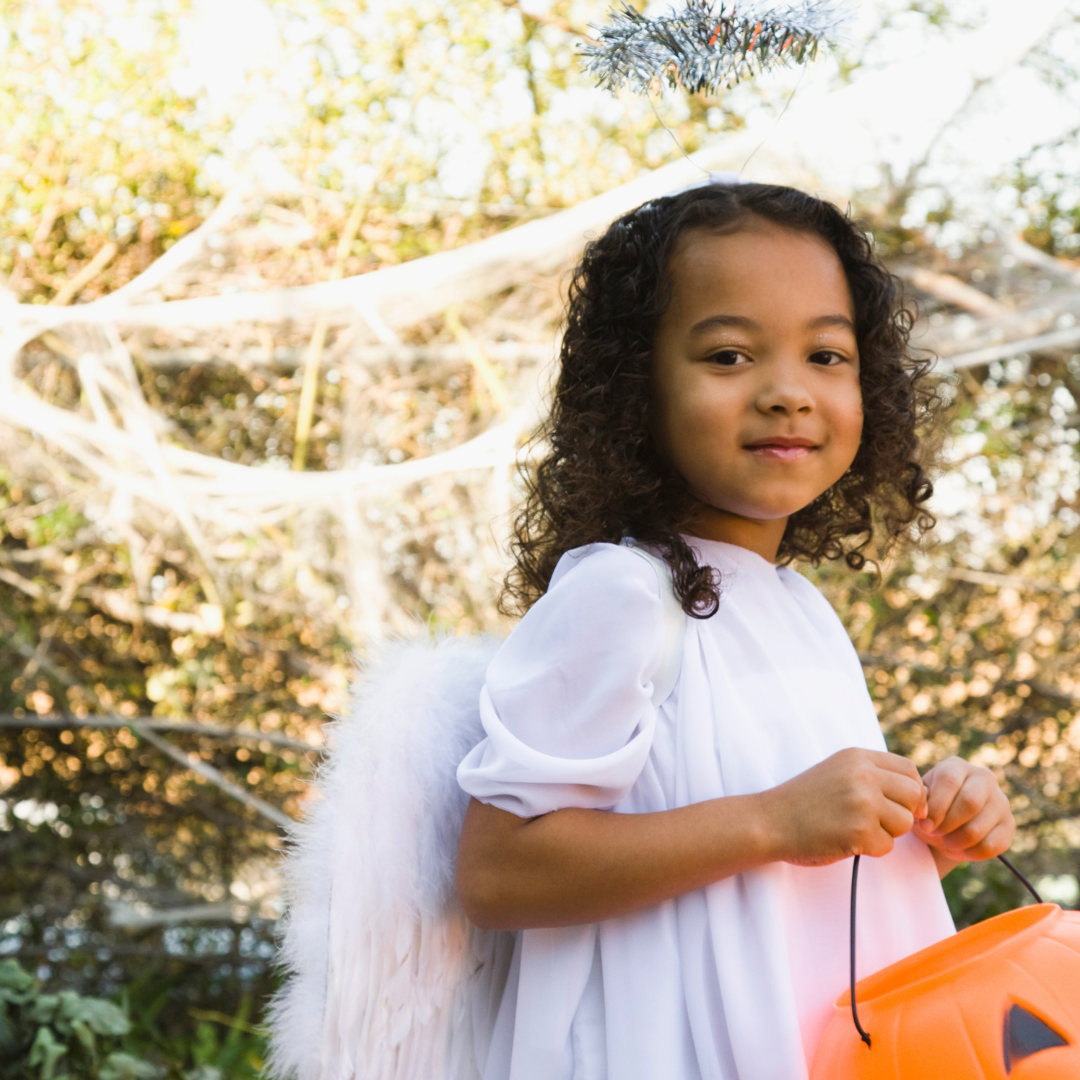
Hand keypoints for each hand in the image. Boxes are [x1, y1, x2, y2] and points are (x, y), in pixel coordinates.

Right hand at [763, 748, 927, 866]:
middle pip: (914, 795)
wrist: (770, 821)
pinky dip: (870, 849)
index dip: (910, 790)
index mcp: (858, 757)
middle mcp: (863, 775)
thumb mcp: (836, 771)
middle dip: (903, 812)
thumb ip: (871, 774)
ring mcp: (862, 802)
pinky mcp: (859, 831)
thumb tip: (917, 793)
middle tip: (878, 821)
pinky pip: (886, 846)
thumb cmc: (804, 800)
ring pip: (905, 823)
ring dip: (886, 832)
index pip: (908, 770)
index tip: (896, 804)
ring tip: (857, 829)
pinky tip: (846, 840)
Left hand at [913, 756, 1014, 861]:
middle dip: (948, 824)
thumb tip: (923, 803)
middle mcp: (983, 777)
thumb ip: (921, 799)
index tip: (925, 825)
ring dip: (958, 841)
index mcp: (956, 766)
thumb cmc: (929, 810)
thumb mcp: (920, 801)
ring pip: (980, 827)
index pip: (949, 780)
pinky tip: (962, 849)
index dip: (936, 806)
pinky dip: (973, 852)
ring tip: (946, 841)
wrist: (944, 830)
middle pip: (970, 802)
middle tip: (935, 833)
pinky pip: (993, 845)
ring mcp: (1000, 800)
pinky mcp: (1009, 824)